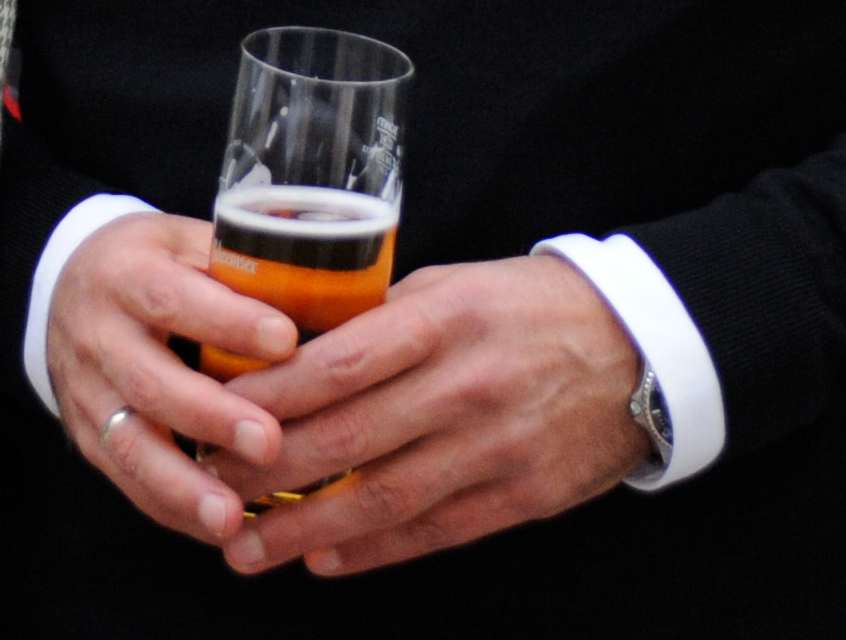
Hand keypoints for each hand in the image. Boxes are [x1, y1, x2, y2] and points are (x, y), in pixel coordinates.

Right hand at [46, 212, 296, 546]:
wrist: (65, 288)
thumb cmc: (151, 263)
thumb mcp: (184, 241)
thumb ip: (240, 266)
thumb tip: (330, 292)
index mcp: (124, 274)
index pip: (172, 297)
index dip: (227, 321)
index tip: (286, 340)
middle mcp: (96, 334)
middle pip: (148, 381)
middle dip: (210, 417)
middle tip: (269, 442)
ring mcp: (85, 392)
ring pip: (129, 444)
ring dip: (182, 485)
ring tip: (231, 517)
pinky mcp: (87, 437)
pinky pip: (127, 480)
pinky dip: (172, 509)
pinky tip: (218, 529)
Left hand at [210, 252, 649, 577]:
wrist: (640, 348)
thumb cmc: (529, 306)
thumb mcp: (454, 285)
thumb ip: (379, 317)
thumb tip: (292, 345)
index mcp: (442, 320)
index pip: (337, 363)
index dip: (270, 397)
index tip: (211, 411)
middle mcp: (464, 386)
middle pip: (349, 438)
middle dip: (267, 471)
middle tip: (205, 489)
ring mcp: (495, 448)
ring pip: (384, 498)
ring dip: (306, 529)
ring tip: (245, 548)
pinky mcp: (522, 497)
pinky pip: (435, 531)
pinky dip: (374, 551)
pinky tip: (323, 560)